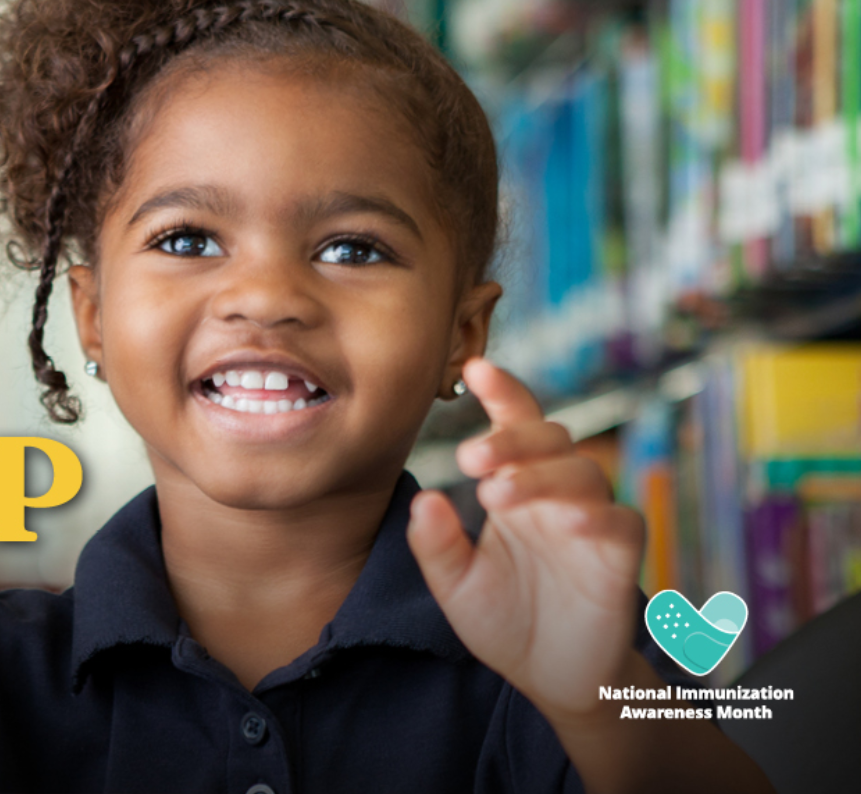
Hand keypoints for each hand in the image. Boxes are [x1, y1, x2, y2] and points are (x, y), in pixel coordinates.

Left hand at [406, 358, 645, 720]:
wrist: (550, 677)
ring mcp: (591, 520)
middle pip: (549, 438)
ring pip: (583, 471)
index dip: (503, 393)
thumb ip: (436, 546)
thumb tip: (425, 499)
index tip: (475, 368)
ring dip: (540, 475)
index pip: (514, 426)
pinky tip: (567, 522)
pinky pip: (620, 521)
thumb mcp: (455, 586)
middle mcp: (555, 494)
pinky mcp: (620, 555)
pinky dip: (597, 516)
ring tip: (496, 494)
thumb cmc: (504, 619)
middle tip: (471, 457)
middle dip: (512, 438)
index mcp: (515, 487)